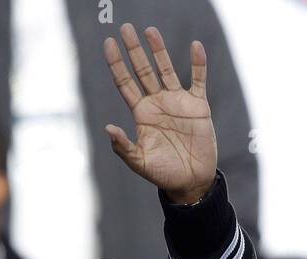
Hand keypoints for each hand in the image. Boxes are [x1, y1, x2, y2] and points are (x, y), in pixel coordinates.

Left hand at [104, 24, 217, 204]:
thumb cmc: (164, 174)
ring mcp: (178, 102)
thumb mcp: (140, 163)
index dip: (116, 64)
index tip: (108, 44)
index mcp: (142, 113)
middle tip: (125, 28)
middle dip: (133, 50)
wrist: (192, 182)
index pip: (125, 82)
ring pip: (166, 70)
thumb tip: (108, 128)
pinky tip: (196, 46)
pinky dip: (198, 64)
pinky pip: (198, 80)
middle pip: (143, 70)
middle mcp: (158, 103)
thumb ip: (123, 147)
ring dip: (159, 51)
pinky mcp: (198, 106)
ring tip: (150, 31)